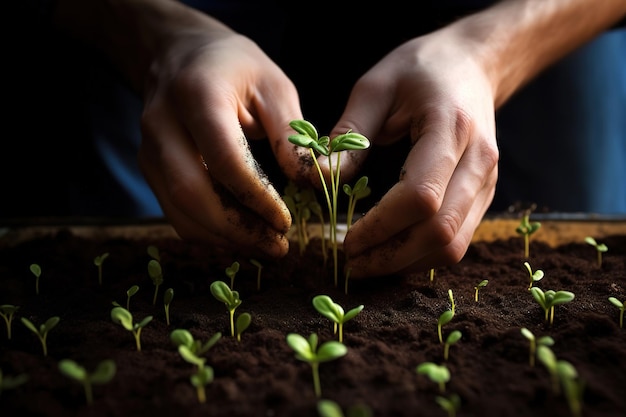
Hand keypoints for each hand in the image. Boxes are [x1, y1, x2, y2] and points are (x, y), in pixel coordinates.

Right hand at [136, 7, 306, 257]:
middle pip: (192, 194)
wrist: (181, 54)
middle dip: (237, 230)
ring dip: (223, 238)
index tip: (285, 222)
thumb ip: (290, 134)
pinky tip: (239, 235)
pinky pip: (174, 211)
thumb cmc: (234, 67)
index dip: (257, 198)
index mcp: (197, 95)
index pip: (225, 160)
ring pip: (179, 210)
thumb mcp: (274, 85)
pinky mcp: (149, 168)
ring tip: (263, 246)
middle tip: (276, 247)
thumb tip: (309, 182)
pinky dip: (207, 231)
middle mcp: (162, 125)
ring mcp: (148, 149)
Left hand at [328, 27, 498, 277]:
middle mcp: (479, 162)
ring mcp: (487, 181)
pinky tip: (392, 251)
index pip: (420, 196)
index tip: (346, 240)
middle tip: (352, 264)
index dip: (380, 226)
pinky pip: (458, 240)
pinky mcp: (484, 194)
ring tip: (368, 263)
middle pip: (441, 232)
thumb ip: (348, 135)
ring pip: (454, 245)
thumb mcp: (375, 88)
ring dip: (408, 263)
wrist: (472, 64)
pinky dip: (423, 255)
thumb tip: (319, 179)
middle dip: (391, 257)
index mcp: (450, 128)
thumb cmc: (421, 69)